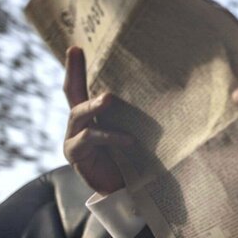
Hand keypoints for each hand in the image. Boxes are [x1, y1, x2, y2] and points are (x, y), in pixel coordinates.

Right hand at [62, 46, 132, 194]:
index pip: (81, 86)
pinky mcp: (75, 155)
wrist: (125, 191)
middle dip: (73, 71)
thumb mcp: (134, 130)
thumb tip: (166, 91)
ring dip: (94, 105)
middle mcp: (77, 124)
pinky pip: (91, 139)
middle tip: (76, 52)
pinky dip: (110, 137)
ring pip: (78, 114)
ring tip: (108, 98)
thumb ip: (135, 115)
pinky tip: (128, 140)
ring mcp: (73, 139)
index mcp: (91, 116)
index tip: (75, 46)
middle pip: (71, 93)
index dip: (76, 67)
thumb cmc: (132, 158)